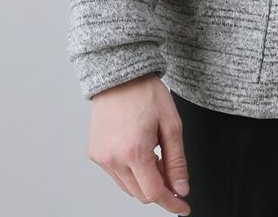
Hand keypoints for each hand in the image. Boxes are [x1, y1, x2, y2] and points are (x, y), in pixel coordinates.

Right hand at [87, 73, 191, 212]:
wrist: (119, 74)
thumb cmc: (145, 92)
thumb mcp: (171, 124)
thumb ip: (177, 161)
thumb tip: (181, 188)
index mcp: (134, 151)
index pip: (154, 193)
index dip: (171, 203)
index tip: (182, 207)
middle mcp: (114, 159)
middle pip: (141, 194)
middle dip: (158, 187)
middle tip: (168, 166)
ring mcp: (101, 157)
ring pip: (128, 187)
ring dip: (143, 179)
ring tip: (152, 152)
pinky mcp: (94, 153)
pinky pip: (115, 174)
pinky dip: (129, 170)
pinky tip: (137, 149)